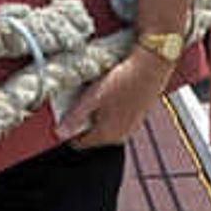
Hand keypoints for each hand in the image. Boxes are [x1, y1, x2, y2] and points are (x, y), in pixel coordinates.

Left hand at [65, 45, 179, 150]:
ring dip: (97, 115)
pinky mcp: (138, 119)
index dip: (69, 130)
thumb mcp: (92, 97)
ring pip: (105, 127)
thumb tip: (59, 133)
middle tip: (82, 99)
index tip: (65, 113)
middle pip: (93, 135)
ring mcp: (130, 128)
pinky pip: (117, 120)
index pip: (79, 144)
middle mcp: (120, 137)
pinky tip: (111, 93)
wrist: (151, 67)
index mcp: (106, 135)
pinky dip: (110, 111)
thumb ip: (75, 117)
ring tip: (97, 94)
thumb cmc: (122, 80)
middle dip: (84, 121)